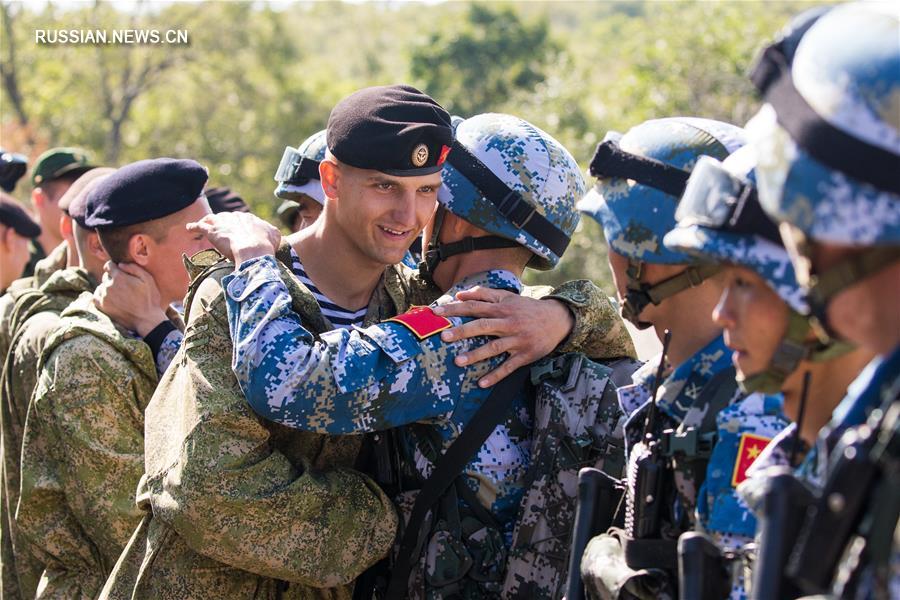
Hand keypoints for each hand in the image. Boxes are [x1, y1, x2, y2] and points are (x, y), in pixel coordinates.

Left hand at [94, 262, 167, 336]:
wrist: (146, 320)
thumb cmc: (149, 299)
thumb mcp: (148, 279)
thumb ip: (134, 268)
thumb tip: (120, 264)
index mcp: (119, 277)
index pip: (109, 265)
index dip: (114, 267)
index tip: (120, 271)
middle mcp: (108, 286)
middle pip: (105, 277)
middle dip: (113, 278)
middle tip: (124, 286)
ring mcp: (103, 297)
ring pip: (101, 287)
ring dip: (108, 288)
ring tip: (120, 295)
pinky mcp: (102, 306)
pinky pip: (96, 296)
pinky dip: (102, 296)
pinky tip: (111, 299)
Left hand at [187, 212, 280, 264]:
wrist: (255, 250)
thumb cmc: (266, 245)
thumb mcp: (275, 236)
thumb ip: (271, 232)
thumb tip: (272, 233)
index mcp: (249, 218)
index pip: (240, 219)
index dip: (237, 226)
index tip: (236, 232)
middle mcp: (235, 216)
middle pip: (225, 218)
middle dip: (222, 223)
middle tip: (220, 230)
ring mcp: (222, 223)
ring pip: (211, 219)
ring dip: (207, 222)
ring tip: (203, 225)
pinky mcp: (212, 231)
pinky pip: (199, 226)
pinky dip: (194, 226)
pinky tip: (189, 228)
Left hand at [433, 286, 574, 386]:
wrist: (557, 319)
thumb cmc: (526, 308)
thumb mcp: (507, 297)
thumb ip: (483, 294)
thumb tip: (459, 294)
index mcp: (502, 308)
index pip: (474, 307)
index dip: (455, 309)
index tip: (437, 313)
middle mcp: (508, 323)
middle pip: (482, 326)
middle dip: (463, 331)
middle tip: (443, 337)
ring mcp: (517, 340)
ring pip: (494, 348)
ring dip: (476, 355)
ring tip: (458, 361)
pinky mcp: (525, 355)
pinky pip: (509, 367)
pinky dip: (496, 375)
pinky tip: (481, 383)